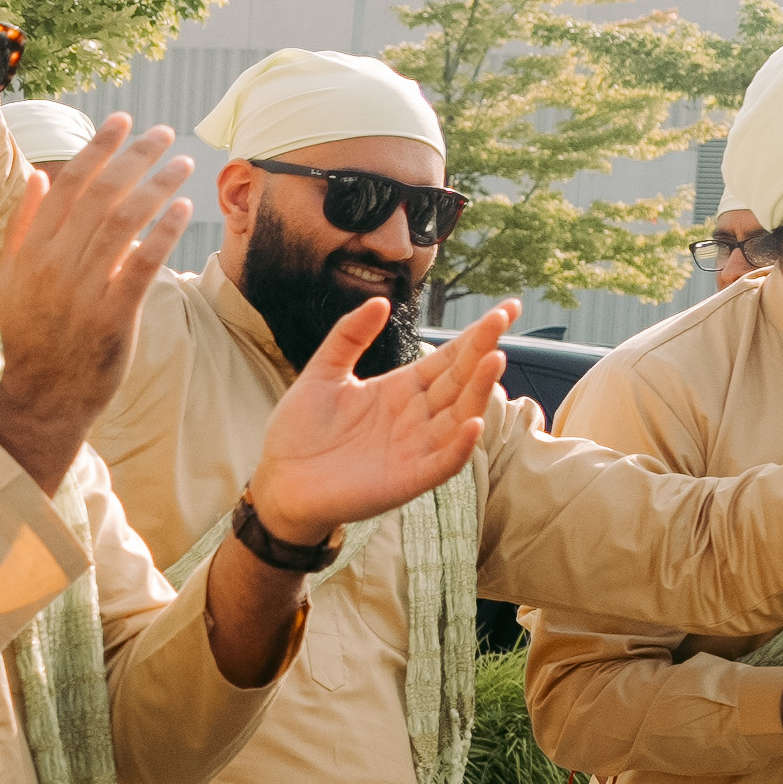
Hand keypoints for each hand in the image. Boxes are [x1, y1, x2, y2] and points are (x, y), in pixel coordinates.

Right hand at [0, 115, 191, 486]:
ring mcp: (83, 291)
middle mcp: (54, 264)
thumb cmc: (30, 335)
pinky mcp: (112, 317)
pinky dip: (163, 233)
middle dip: (135, 156)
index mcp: (31, 250)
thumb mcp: (12, 277)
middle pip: (100, 195)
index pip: (67, 183)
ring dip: (156, 186)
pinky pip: (141, 265)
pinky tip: (182, 208)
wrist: (39, 397)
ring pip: (123, 223)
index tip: (122, 121)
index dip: (97, 148)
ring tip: (183, 164)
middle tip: (164, 132)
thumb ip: (24, 226)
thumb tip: (39, 176)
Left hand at [249, 294, 512, 544]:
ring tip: (494, 359)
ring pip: (459, 416)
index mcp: (400, 389)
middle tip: (502, 318)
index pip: (448, 358)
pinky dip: (460, 446)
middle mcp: (416, 417)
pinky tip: (471, 423)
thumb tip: (380, 301)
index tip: (504, 308)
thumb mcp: (323, 374)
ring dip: (478, 390)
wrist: (278, 482)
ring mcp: (415, 448)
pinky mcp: (408, 480)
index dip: (475, 335)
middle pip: (459, 380)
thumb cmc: (300, 432)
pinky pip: (443, 463)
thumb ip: (349, 337)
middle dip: (482, 349)